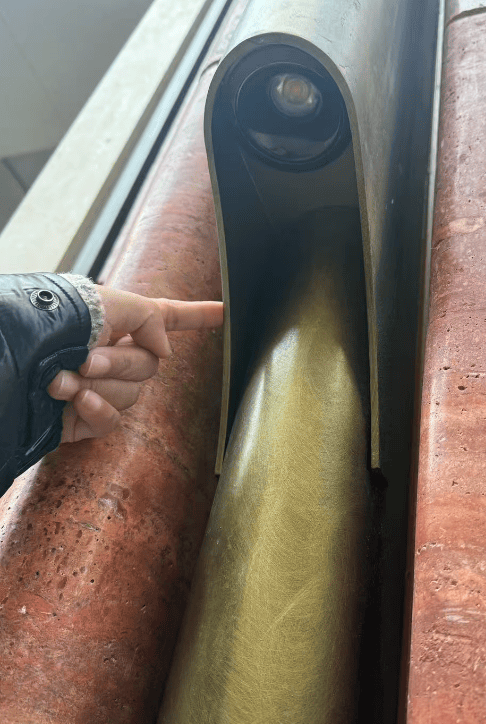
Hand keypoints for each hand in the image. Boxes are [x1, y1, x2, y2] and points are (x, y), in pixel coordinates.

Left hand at [47, 285, 222, 442]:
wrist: (7, 360)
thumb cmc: (46, 323)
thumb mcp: (100, 304)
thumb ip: (146, 316)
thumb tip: (166, 349)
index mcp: (118, 321)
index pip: (166, 317)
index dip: (197, 316)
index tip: (224, 312)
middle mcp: (113, 353)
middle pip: (150, 365)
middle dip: (121, 363)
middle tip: (87, 359)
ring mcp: (101, 386)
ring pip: (132, 394)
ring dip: (99, 386)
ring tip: (62, 378)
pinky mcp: (86, 418)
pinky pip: (111, 420)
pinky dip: (97, 410)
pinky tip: (75, 401)